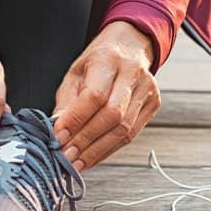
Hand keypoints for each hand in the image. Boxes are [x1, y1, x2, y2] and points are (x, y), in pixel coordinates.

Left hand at [50, 21, 159, 172]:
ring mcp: (147, 90)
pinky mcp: (153, 104)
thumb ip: (67, 102)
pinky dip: (109, 149)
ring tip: (77, 163)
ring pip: (124, 129)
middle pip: (112, 115)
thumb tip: (58, 132)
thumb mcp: (76, 73)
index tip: (58, 137)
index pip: (95, 95)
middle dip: (86, 141)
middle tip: (66, 156)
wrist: (130, 47)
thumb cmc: (98, 61)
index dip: (76, 120)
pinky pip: (131, 134)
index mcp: (108, 60)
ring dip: (97, 151)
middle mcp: (132, 74)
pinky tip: (93, 157)